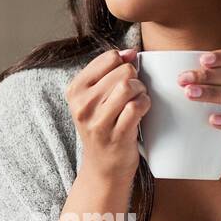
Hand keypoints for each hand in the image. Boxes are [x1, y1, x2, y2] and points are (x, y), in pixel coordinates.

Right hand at [67, 46, 149, 182]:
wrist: (103, 167)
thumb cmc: (103, 127)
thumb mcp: (95, 98)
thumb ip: (110, 72)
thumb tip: (131, 52)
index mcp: (75, 90)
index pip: (109, 58)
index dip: (124, 64)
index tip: (123, 77)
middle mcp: (83, 105)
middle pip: (123, 71)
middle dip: (135, 78)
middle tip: (133, 93)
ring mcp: (98, 122)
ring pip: (129, 86)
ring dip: (141, 91)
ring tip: (137, 100)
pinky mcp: (116, 135)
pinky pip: (137, 106)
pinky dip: (144, 104)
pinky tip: (141, 111)